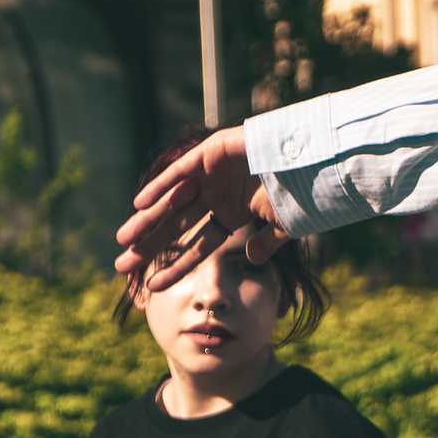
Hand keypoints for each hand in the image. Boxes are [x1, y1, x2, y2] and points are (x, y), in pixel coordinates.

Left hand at [113, 126, 290, 284]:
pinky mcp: (211, 152)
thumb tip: (251, 258)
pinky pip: (180, 172)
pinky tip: (140, 204)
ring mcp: (213, 174)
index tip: (153, 285)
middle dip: (150, 243)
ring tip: (123, 239)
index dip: (176, 265)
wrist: (314, 164)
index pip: (198, 246)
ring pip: (172, 200)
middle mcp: (218, 196)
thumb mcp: (281, 229)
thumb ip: (264, 244)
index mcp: (232, 215)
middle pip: (176, 225)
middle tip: (122, 264)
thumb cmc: (301, 195)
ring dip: (147, 219)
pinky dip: (161, 187)